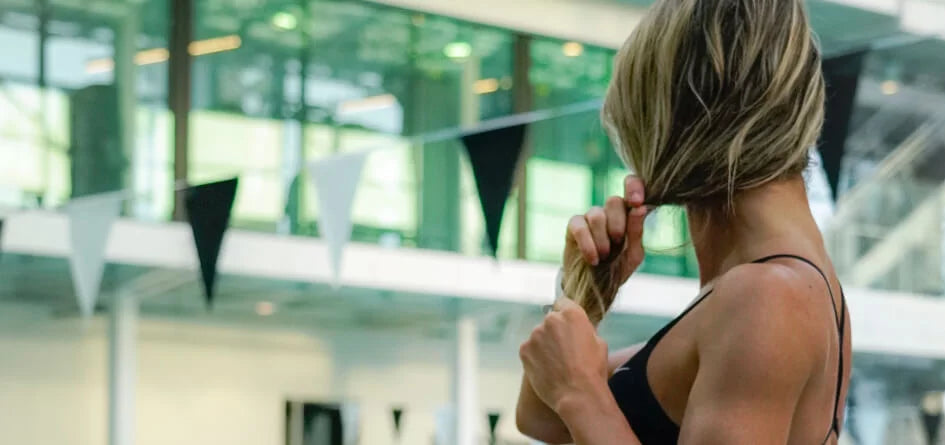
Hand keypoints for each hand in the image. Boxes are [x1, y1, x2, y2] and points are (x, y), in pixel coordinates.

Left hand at [519, 299, 609, 412]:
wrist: (577, 395)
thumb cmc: (593, 371)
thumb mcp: (599, 343)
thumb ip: (585, 329)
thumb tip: (577, 328)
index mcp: (572, 314)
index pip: (563, 303)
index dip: (565, 314)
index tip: (566, 325)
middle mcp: (551, 320)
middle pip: (550, 321)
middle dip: (555, 332)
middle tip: (563, 352)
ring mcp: (535, 334)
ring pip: (539, 336)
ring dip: (544, 345)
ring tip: (556, 365)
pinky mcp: (524, 349)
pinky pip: (529, 349)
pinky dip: (535, 357)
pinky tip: (546, 370)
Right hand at [563, 175, 647, 290]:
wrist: (596, 287)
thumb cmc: (618, 267)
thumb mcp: (634, 254)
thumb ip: (637, 231)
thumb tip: (640, 208)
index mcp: (628, 213)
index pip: (632, 185)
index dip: (634, 187)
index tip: (636, 202)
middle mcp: (609, 211)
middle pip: (613, 200)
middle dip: (618, 224)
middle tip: (617, 244)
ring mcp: (590, 217)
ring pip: (596, 215)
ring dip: (602, 239)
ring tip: (604, 256)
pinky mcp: (574, 226)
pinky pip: (579, 227)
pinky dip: (588, 244)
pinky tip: (593, 259)